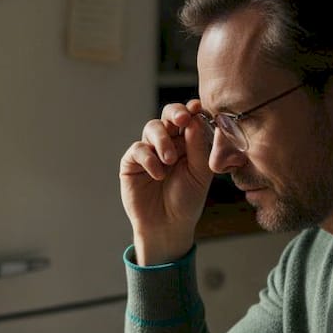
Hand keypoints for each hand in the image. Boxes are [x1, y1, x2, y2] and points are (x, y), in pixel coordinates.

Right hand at [119, 100, 213, 264]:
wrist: (167, 225)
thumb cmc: (186, 200)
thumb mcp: (200, 173)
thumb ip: (198, 147)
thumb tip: (194, 119)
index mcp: (188, 143)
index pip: (189, 119)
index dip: (191, 110)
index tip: (196, 107)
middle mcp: (168, 143)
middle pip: (168, 116)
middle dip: (175, 113)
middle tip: (183, 119)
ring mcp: (149, 151)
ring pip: (152, 128)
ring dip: (163, 140)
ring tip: (170, 160)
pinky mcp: (132, 163)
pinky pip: (138, 150)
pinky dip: (149, 159)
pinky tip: (158, 175)